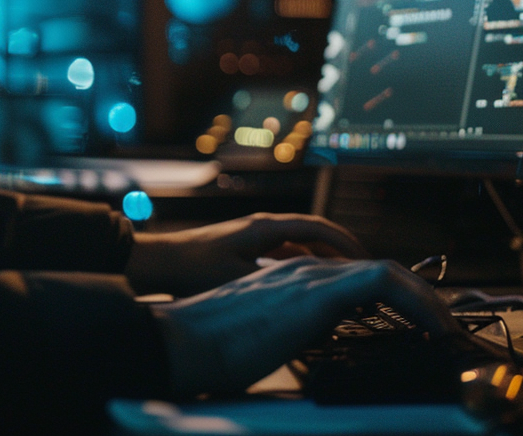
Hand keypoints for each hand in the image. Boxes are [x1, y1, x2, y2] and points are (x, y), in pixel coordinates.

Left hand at [124, 212, 367, 296]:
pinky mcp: (243, 250)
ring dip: (321, 260)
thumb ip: (274, 284)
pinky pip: (283, 254)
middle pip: (314, 235)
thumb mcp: (238, 280)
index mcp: (266, 228)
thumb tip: (311, 295)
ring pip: (299, 245)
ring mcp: (253, 238)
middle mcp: (263, 227)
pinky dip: (301, 267)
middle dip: (340, 252)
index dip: (346, 244)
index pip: (319, 228)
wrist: (155, 263)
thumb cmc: (192, 269)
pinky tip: (308, 288)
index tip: (368, 260)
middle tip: (364, 273)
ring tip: (343, 282)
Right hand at [149, 257, 461, 395]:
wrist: (182, 342)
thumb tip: (303, 347)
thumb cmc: (208, 350)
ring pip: (385, 271)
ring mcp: (308, 276)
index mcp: (286, 281)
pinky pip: (383, 283)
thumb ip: (285, 333)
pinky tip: (433, 325)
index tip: (410, 320)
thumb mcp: (256, 338)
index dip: (386, 294)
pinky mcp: (315, 292)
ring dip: (423, 297)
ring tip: (446, 323)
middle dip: (414, 293)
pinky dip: (415, 301)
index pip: (350, 277)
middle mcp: (300, 271)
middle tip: (439, 320)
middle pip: (375, 270)